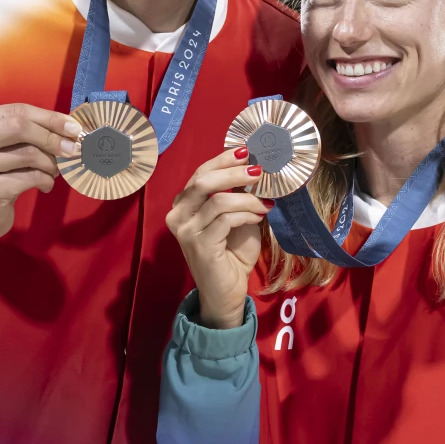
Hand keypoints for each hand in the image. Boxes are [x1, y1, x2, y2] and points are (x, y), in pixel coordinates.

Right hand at [0, 103, 83, 257]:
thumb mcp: (3, 149)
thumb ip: (27, 133)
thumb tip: (69, 127)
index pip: (16, 110)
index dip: (49, 118)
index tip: (73, 127)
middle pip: (19, 127)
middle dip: (52, 137)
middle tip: (72, 149)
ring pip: (27, 153)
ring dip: (50, 163)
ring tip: (53, 171)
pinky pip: (29, 177)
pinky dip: (45, 180)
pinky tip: (45, 185)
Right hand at [165, 148, 267, 329]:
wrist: (225, 293)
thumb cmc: (231, 254)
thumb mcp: (235, 218)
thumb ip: (237, 196)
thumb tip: (255, 169)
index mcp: (183, 205)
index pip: (200, 173)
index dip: (223, 160)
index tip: (247, 150)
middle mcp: (177, 215)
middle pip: (204, 181)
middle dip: (234, 172)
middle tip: (259, 170)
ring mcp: (186, 231)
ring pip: (218, 200)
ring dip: (248, 197)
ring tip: (266, 201)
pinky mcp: (199, 245)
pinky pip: (226, 219)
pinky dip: (247, 213)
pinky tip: (260, 215)